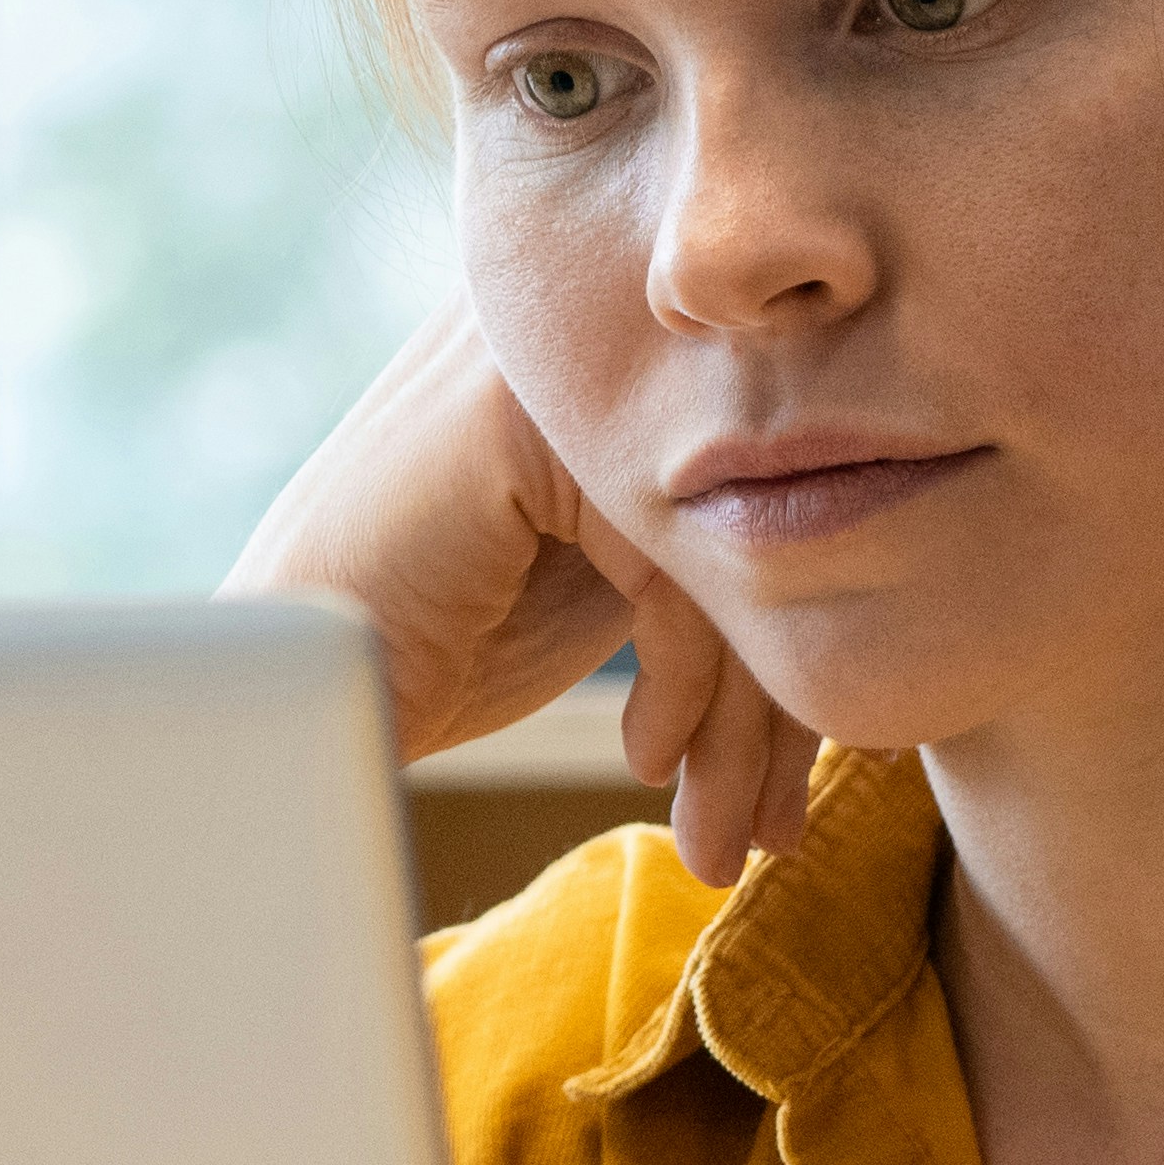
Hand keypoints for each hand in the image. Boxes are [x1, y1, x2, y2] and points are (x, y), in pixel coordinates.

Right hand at [229, 308, 821, 878]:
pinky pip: (679, 555)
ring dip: (741, 720)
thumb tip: (890, 594)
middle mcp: (588, 330)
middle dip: (776, 701)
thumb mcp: (594, 579)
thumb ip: (702, 547)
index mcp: (615, 354)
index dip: (788, 648)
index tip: (786, 789)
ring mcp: (549, 356)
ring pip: (733, 540)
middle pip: (762, 513)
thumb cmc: (424, 639)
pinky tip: (648, 754)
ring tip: (727, 834)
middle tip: (768, 832)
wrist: (273, 696)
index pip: (760, 495)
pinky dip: (690, 678)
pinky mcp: (518, 410)